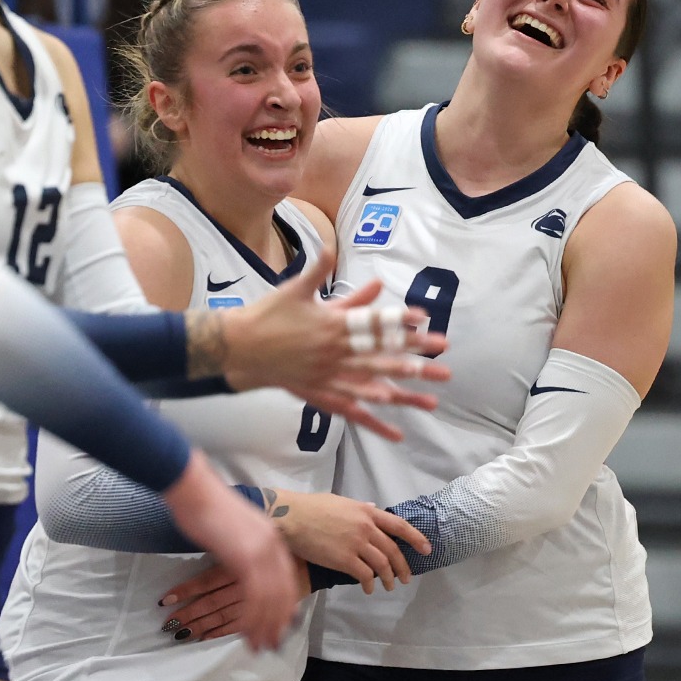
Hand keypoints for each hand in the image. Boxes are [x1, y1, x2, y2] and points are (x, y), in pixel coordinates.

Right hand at [161, 452, 298, 650]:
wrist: (195, 492)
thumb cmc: (207, 507)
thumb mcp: (238, 530)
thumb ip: (247, 547)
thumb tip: (244, 566)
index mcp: (272, 539)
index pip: (287, 580)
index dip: (285, 606)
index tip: (281, 626)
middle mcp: (273, 547)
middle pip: (284, 594)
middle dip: (278, 623)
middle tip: (271, 645)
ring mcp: (261, 553)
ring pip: (271, 600)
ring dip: (265, 627)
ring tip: (258, 646)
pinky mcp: (245, 559)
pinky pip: (255, 598)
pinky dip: (252, 619)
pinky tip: (246, 633)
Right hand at [214, 248, 451, 440]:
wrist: (237, 346)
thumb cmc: (267, 315)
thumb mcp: (295, 289)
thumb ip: (318, 270)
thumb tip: (331, 247)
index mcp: (331, 325)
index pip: (373, 323)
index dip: (400, 320)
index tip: (425, 319)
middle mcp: (334, 353)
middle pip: (382, 357)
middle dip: (416, 358)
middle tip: (443, 359)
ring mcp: (327, 377)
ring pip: (372, 388)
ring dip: (404, 395)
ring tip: (430, 401)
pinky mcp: (318, 394)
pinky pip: (351, 411)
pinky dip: (374, 422)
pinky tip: (395, 433)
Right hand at [273, 491, 429, 592]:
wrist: (291, 517)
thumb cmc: (312, 507)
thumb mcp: (341, 502)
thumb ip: (359, 507)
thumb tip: (372, 507)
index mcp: (367, 512)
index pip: (399, 526)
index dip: (416, 538)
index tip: (427, 549)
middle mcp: (366, 528)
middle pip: (393, 550)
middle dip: (402, 566)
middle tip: (405, 578)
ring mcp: (356, 544)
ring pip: (381, 565)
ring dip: (388, 578)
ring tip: (389, 586)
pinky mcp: (344, 559)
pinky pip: (364, 575)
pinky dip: (368, 584)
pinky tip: (367, 589)